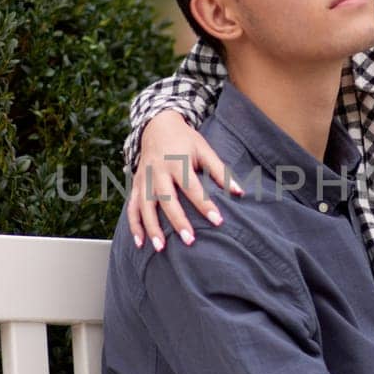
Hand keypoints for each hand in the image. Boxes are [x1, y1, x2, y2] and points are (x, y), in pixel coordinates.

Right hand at [128, 111, 242, 251]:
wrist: (157, 125)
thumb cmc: (185, 140)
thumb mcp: (204, 150)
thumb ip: (220, 172)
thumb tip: (241, 192)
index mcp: (177, 162)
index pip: (192, 187)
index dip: (205, 204)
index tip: (218, 221)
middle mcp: (158, 171)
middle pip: (166, 199)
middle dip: (177, 221)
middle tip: (189, 240)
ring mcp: (144, 178)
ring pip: (145, 206)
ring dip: (151, 228)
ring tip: (160, 248)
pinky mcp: (136, 184)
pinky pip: (132, 206)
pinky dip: (134, 225)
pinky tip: (141, 242)